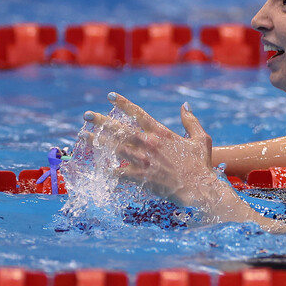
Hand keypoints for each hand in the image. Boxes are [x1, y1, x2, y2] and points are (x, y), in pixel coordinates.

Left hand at [83, 92, 214, 204]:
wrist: (199, 188)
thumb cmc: (201, 164)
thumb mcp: (200, 138)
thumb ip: (190, 120)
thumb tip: (185, 105)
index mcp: (161, 133)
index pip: (138, 113)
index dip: (123, 104)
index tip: (110, 96)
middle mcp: (149, 144)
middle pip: (120, 129)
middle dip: (101, 121)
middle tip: (86, 115)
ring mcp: (143, 161)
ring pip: (114, 148)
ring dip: (98, 141)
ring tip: (84, 136)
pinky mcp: (140, 177)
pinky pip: (118, 173)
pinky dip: (107, 171)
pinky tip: (96, 168)